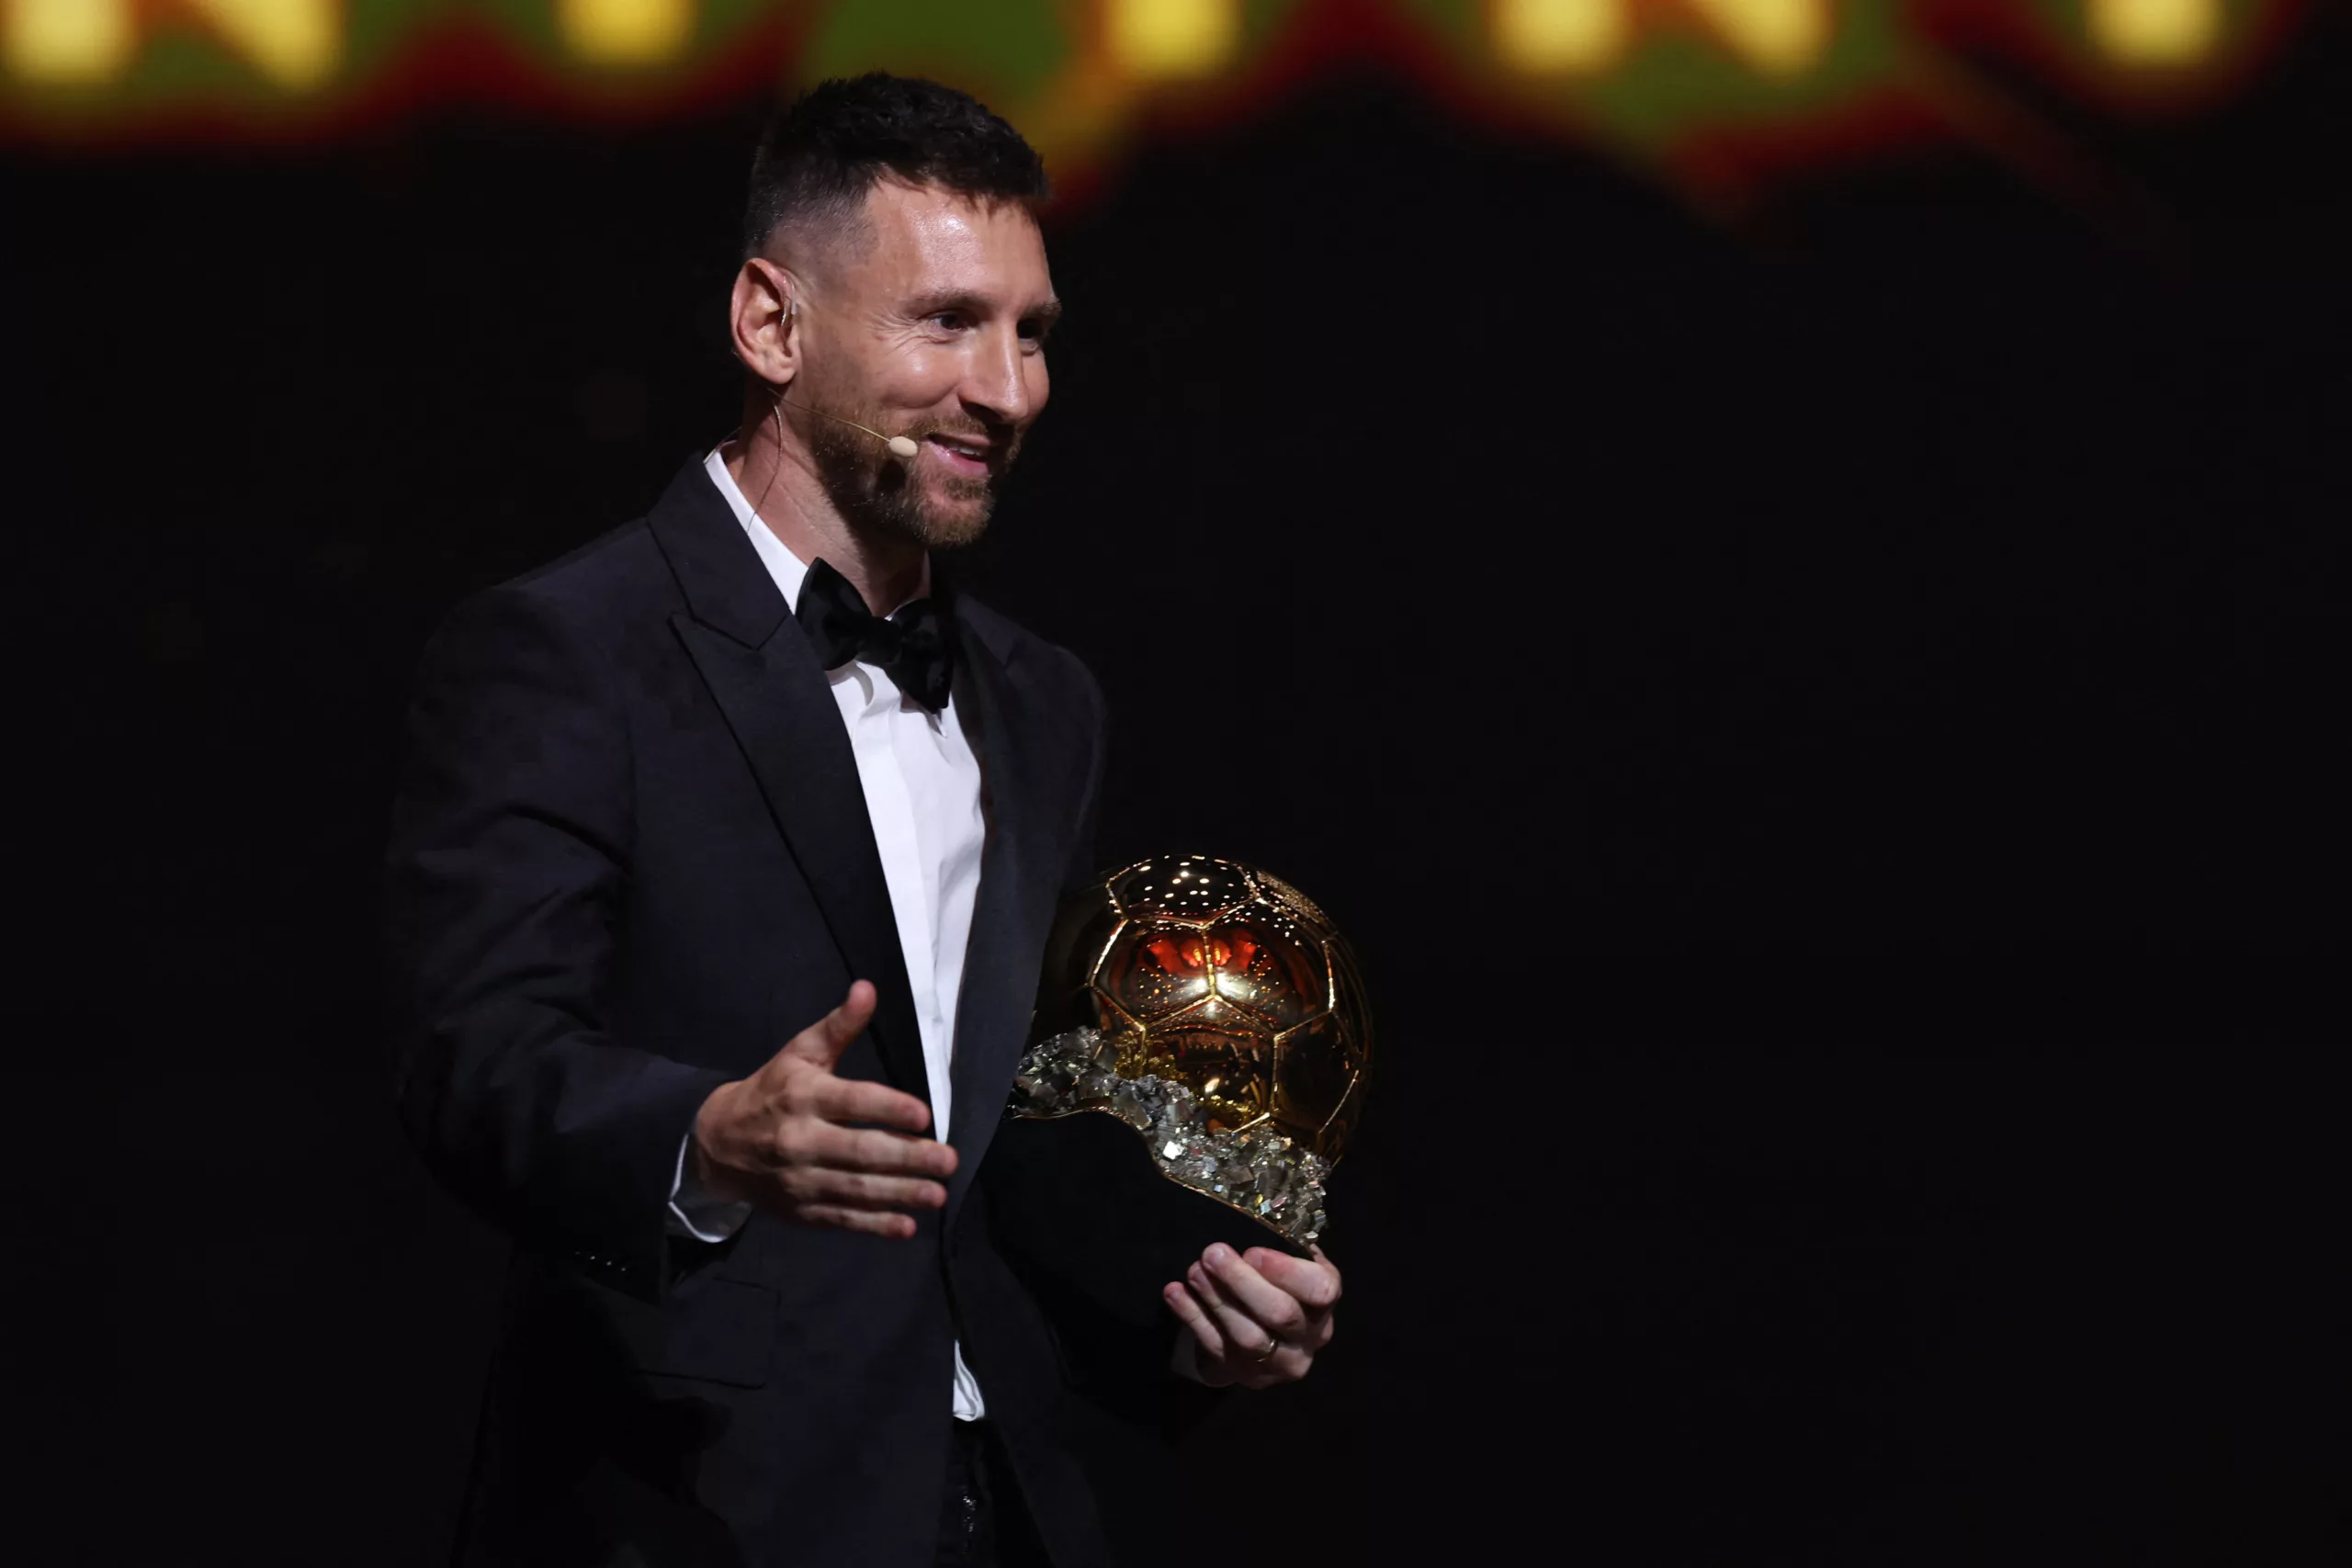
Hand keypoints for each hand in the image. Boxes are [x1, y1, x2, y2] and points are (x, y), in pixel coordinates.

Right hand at [689, 981, 954, 1238]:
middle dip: (907, 1158)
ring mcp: (801, 1180)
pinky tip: (907, 1227)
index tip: (924, 1116)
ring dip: (900, 1194)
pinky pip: (842, 1219)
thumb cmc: (772, 1090)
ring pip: (856, 1189)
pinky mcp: (802, 1210)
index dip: (888, 1108)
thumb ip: (839, 1026)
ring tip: (938, 1194)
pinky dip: (874, 1226)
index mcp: (804, 1096)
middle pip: (860, 1151)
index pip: (852, 1102)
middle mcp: (801, 1140)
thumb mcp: (800, 1052)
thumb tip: (868, 989)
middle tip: (949, 1161)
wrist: (718, 1143)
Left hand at [1163, 1241, 1340, 1388]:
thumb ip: (1281, 1248)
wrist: (1267, 1336)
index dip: (1287, 1271)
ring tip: (1194, 1270)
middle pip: (1280, 1314)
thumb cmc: (1278, 1286)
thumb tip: (1253, 1220)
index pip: (1321, 1290)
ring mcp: (1276, 1363)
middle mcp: (1308, 1338)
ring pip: (1248, 1336)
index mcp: (1323, 1305)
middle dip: (1242, 1281)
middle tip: (1212, 1252)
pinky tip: (1175, 1293)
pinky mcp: (1242, 1375)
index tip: (1252, 1251)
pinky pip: (1215, 1348)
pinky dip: (1193, 1318)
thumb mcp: (1290, 1264)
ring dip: (1217, 1300)